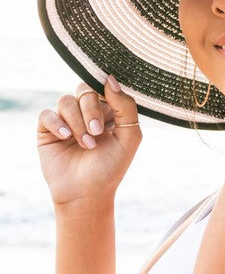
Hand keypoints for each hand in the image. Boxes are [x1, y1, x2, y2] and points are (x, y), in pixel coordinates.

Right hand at [37, 75, 141, 207]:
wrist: (88, 194)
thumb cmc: (111, 166)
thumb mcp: (129, 136)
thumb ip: (126, 106)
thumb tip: (110, 79)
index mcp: (108, 109)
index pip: (104, 85)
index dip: (105, 91)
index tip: (108, 105)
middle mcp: (86, 111)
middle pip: (84, 90)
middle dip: (91, 110)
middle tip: (96, 132)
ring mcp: (66, 119)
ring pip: (66, 101)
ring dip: (77, 122)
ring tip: (86, 144)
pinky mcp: (48, 130)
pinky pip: (47, 114)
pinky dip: (57, 124)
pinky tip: (66, 137)